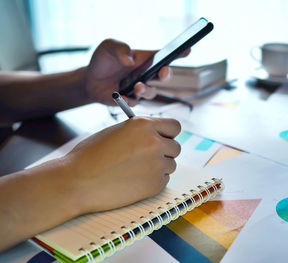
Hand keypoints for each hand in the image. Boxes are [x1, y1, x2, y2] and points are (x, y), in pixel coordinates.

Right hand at [64, 117, 180, 213]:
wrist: (77, 182)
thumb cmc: (91, 155)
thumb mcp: (117, 132)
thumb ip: (140, 131)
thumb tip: (156, 135)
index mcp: (144, 124)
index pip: (174, 126)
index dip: (168, 133)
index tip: (163, 138)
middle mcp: (155, 142)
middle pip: (176, 147)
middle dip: (164, 151)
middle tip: (148, 157)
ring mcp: (157, 165)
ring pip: (171, 164)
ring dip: (159, 166)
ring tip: (135, 170)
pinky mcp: (155, 185)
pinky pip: (164, 180)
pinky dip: (153, 180)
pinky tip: (134, 181)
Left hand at [85, 39, 188, 105]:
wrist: (90, 80)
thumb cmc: (103, 60)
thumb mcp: (108, 47)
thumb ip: (120, 48)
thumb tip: (130, 60)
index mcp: (145, 60)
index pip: (164, 56)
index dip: (178, 53)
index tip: (187, 50)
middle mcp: (146, 75)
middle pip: (163, 76)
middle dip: (166, 74)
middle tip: (163, 71)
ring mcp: (140, 89)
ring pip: (151, 92)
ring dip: (146, 89)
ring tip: (137, 86)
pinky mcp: (131, 100)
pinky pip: (134, 103)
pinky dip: (129, 100)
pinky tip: (121, 96)